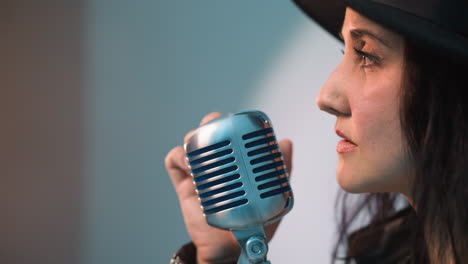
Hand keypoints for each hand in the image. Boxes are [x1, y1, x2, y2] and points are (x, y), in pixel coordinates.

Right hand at [165, 112, 292, 263]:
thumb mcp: (273, 194)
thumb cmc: (251, 221)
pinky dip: (178, 156)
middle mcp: (216, 162)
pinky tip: (189, 163)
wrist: (232, 248)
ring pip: (190, 142)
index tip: (239, 124)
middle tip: (218, 127)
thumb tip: (286, 142)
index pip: (232, 133)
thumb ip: (281, 170)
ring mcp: (199, 172)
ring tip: (202, 144)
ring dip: (193, 137)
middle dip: (211, 122)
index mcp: (236, 161)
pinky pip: (173, 162)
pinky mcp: (184, 184)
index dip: (232, 123)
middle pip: (208, 131)